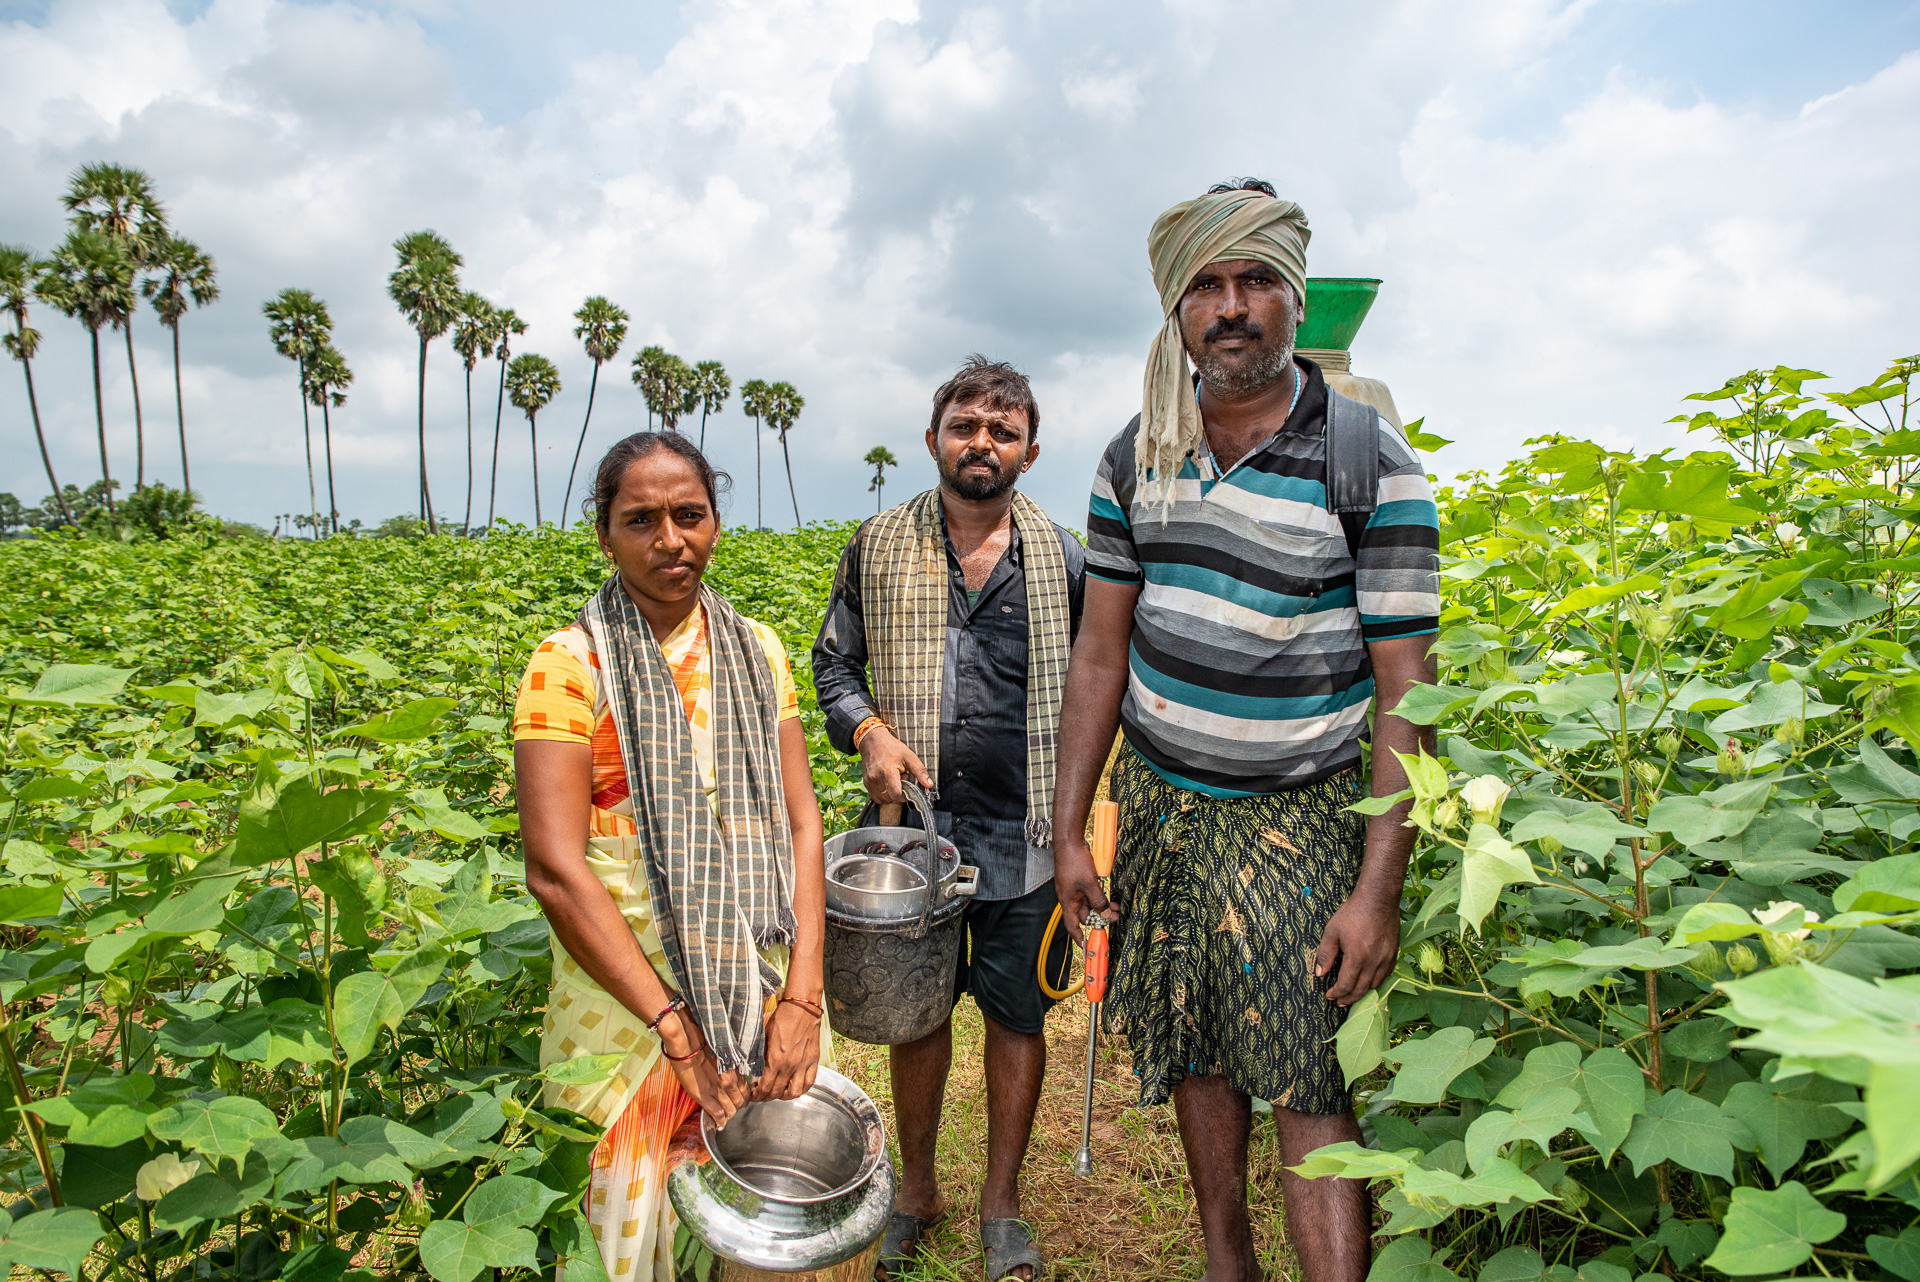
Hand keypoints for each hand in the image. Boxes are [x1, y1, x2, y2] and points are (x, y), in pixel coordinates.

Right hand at [659, 1011, 749, 1126]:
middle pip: (741, 1102)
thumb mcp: (723, 1054)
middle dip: (737, 1107)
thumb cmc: (702, 1044)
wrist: (686, 1045)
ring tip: (724, 1117)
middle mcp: (730, 1082)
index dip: (744, 1097)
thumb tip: (734, 1073)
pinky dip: (720, 1121)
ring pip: (731, 1111)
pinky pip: (717, 1114)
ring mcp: (718, 1090)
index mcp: (735, 1070)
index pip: (746, 1090)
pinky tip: (719, 1124)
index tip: (739, 1099)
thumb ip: (731, 1066)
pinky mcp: (704, 1096)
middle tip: (732, 1108)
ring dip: (729, 1114)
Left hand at [753, 1000, 821, 1100]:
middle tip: (761, 1095)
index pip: (764, 1088)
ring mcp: (803, 1065)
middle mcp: (789, 1066)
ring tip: (778, 1092)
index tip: (753, 1095)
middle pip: (777, 1093)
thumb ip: (759, 1056)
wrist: (802, 1009)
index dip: (757, 1095)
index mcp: (775, 1060)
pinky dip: (801, 1089)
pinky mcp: (813, 1061)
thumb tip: (752, 1069)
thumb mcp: (764, 1037)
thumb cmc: (781, 1019)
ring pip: (794, 1093)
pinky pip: (808, 1083)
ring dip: (784, 1096)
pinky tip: (794, 1087)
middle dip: (766, 1097)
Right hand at [858, 727, 932, 805]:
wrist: (873, 741)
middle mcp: (876, 779)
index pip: (896, 795)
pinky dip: (884, 794)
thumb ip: (920, 771)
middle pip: (890, 798)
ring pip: (883, 799)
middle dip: (898, 792)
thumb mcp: (909, 756)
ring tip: (893, 779)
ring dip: (890, 794)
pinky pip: (877, 797)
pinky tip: (886, 782)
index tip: (908, 786)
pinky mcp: (866, 783)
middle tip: (900, 778)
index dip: (905, 795)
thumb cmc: (892, 747)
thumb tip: (929, 785)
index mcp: (887, 772)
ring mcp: (869, 782)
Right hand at [1053, 835, 1117, 945]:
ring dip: (1101, 907)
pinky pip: (1089, 894)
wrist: (1069, 843)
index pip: (1072, 925)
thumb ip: (1098, 900)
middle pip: (1084, 915)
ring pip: (1089, 904)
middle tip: (1114, 919)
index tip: (1086, 946)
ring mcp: (1074, 889)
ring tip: (1116, 908)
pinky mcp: (1078, 881)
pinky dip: (1099, 897)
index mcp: (1068, 901)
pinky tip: (1109, 897)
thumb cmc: (1075, 862)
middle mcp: (1069, 897)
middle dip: (1099, 918)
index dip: (1078, 937)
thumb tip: (1104, 914)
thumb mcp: (1090, 883)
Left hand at [1315, 892, 1400, 1005]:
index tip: (1329, 996)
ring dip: (1362, 992)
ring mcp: (1386, 959)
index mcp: (1357, 957)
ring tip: (1352, 993)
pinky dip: (1376, 981)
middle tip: (1340, 1002)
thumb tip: (1320, 973)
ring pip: (1375, 984)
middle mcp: (1374, 962)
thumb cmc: (1353, 913)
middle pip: (1361, 990)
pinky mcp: (1394, 954)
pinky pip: (1386, 975)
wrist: (1378, 899)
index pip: (1346, 985)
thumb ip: (1325, 954)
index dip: (1337, 993)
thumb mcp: (1332, 931)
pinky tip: (1368, 980)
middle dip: (1349, 998)